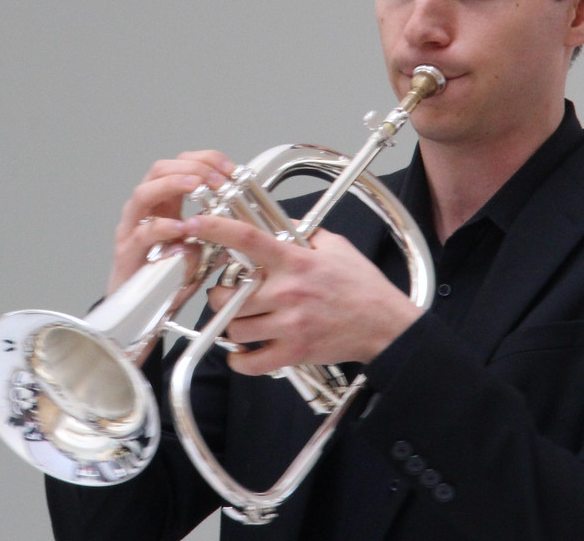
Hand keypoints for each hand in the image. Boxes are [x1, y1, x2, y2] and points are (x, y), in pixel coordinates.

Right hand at [106, 150, 235, 296]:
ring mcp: (132, 230)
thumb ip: (213, 234)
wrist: (141, 317)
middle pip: (158, 170)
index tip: (229, 168)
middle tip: (215, 179)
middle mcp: (145, 212)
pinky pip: (142, 234)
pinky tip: (182, 228)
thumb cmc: (167, 281)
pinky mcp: (128, 254)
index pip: (180, 166)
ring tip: (196, 187)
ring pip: (143, 194)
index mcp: (164, 205)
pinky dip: (163, 228)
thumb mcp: (199, 251)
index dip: (205, 160)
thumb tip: (240, 222)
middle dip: (190, 168)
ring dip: (172, 185)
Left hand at [186, 214, 422, 373]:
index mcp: (295, 262)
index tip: (195, 224)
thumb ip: (304, 233)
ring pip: (235, 328)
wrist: (387, 326)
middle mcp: (287, 293)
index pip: (248, 239)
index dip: (217, 229)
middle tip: (225, 293)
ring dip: (230, 325)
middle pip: (229, 295)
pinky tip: (241, 352)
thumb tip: (280, 222)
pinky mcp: (294, 352)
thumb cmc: (362, 287)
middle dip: (219, 294)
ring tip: (239, 320)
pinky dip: (239, 360)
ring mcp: (289, 325)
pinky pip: (251, 362)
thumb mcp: (336, 247)